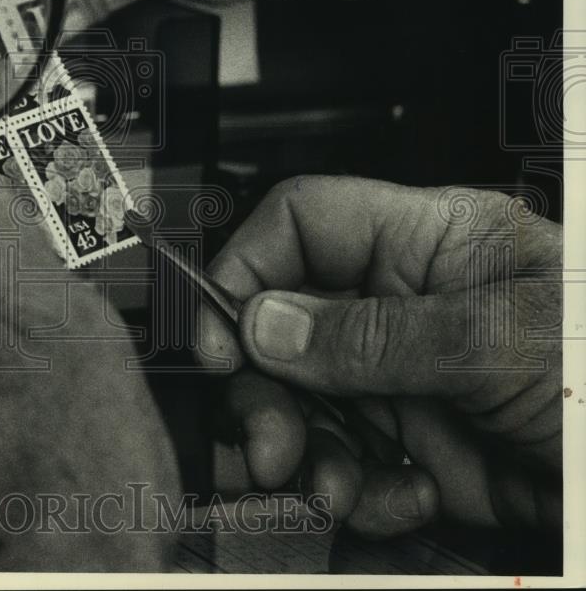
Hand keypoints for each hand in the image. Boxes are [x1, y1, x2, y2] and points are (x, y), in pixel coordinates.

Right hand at [201, 176, 561, 536]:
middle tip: (268, 441)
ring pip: (309, 402)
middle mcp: (408, 305)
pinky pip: (353, 461)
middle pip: (288, 324)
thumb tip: (268, 321)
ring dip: (309, 451)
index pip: (303, 224)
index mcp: (428, 242)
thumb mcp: (501, 340)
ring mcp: (412, 378)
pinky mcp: (425, 445)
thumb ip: (375, 334)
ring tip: (333, 486)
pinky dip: (360, 490)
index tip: (218, 334)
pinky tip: (402, 497)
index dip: (249, 269)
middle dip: (268, 386)